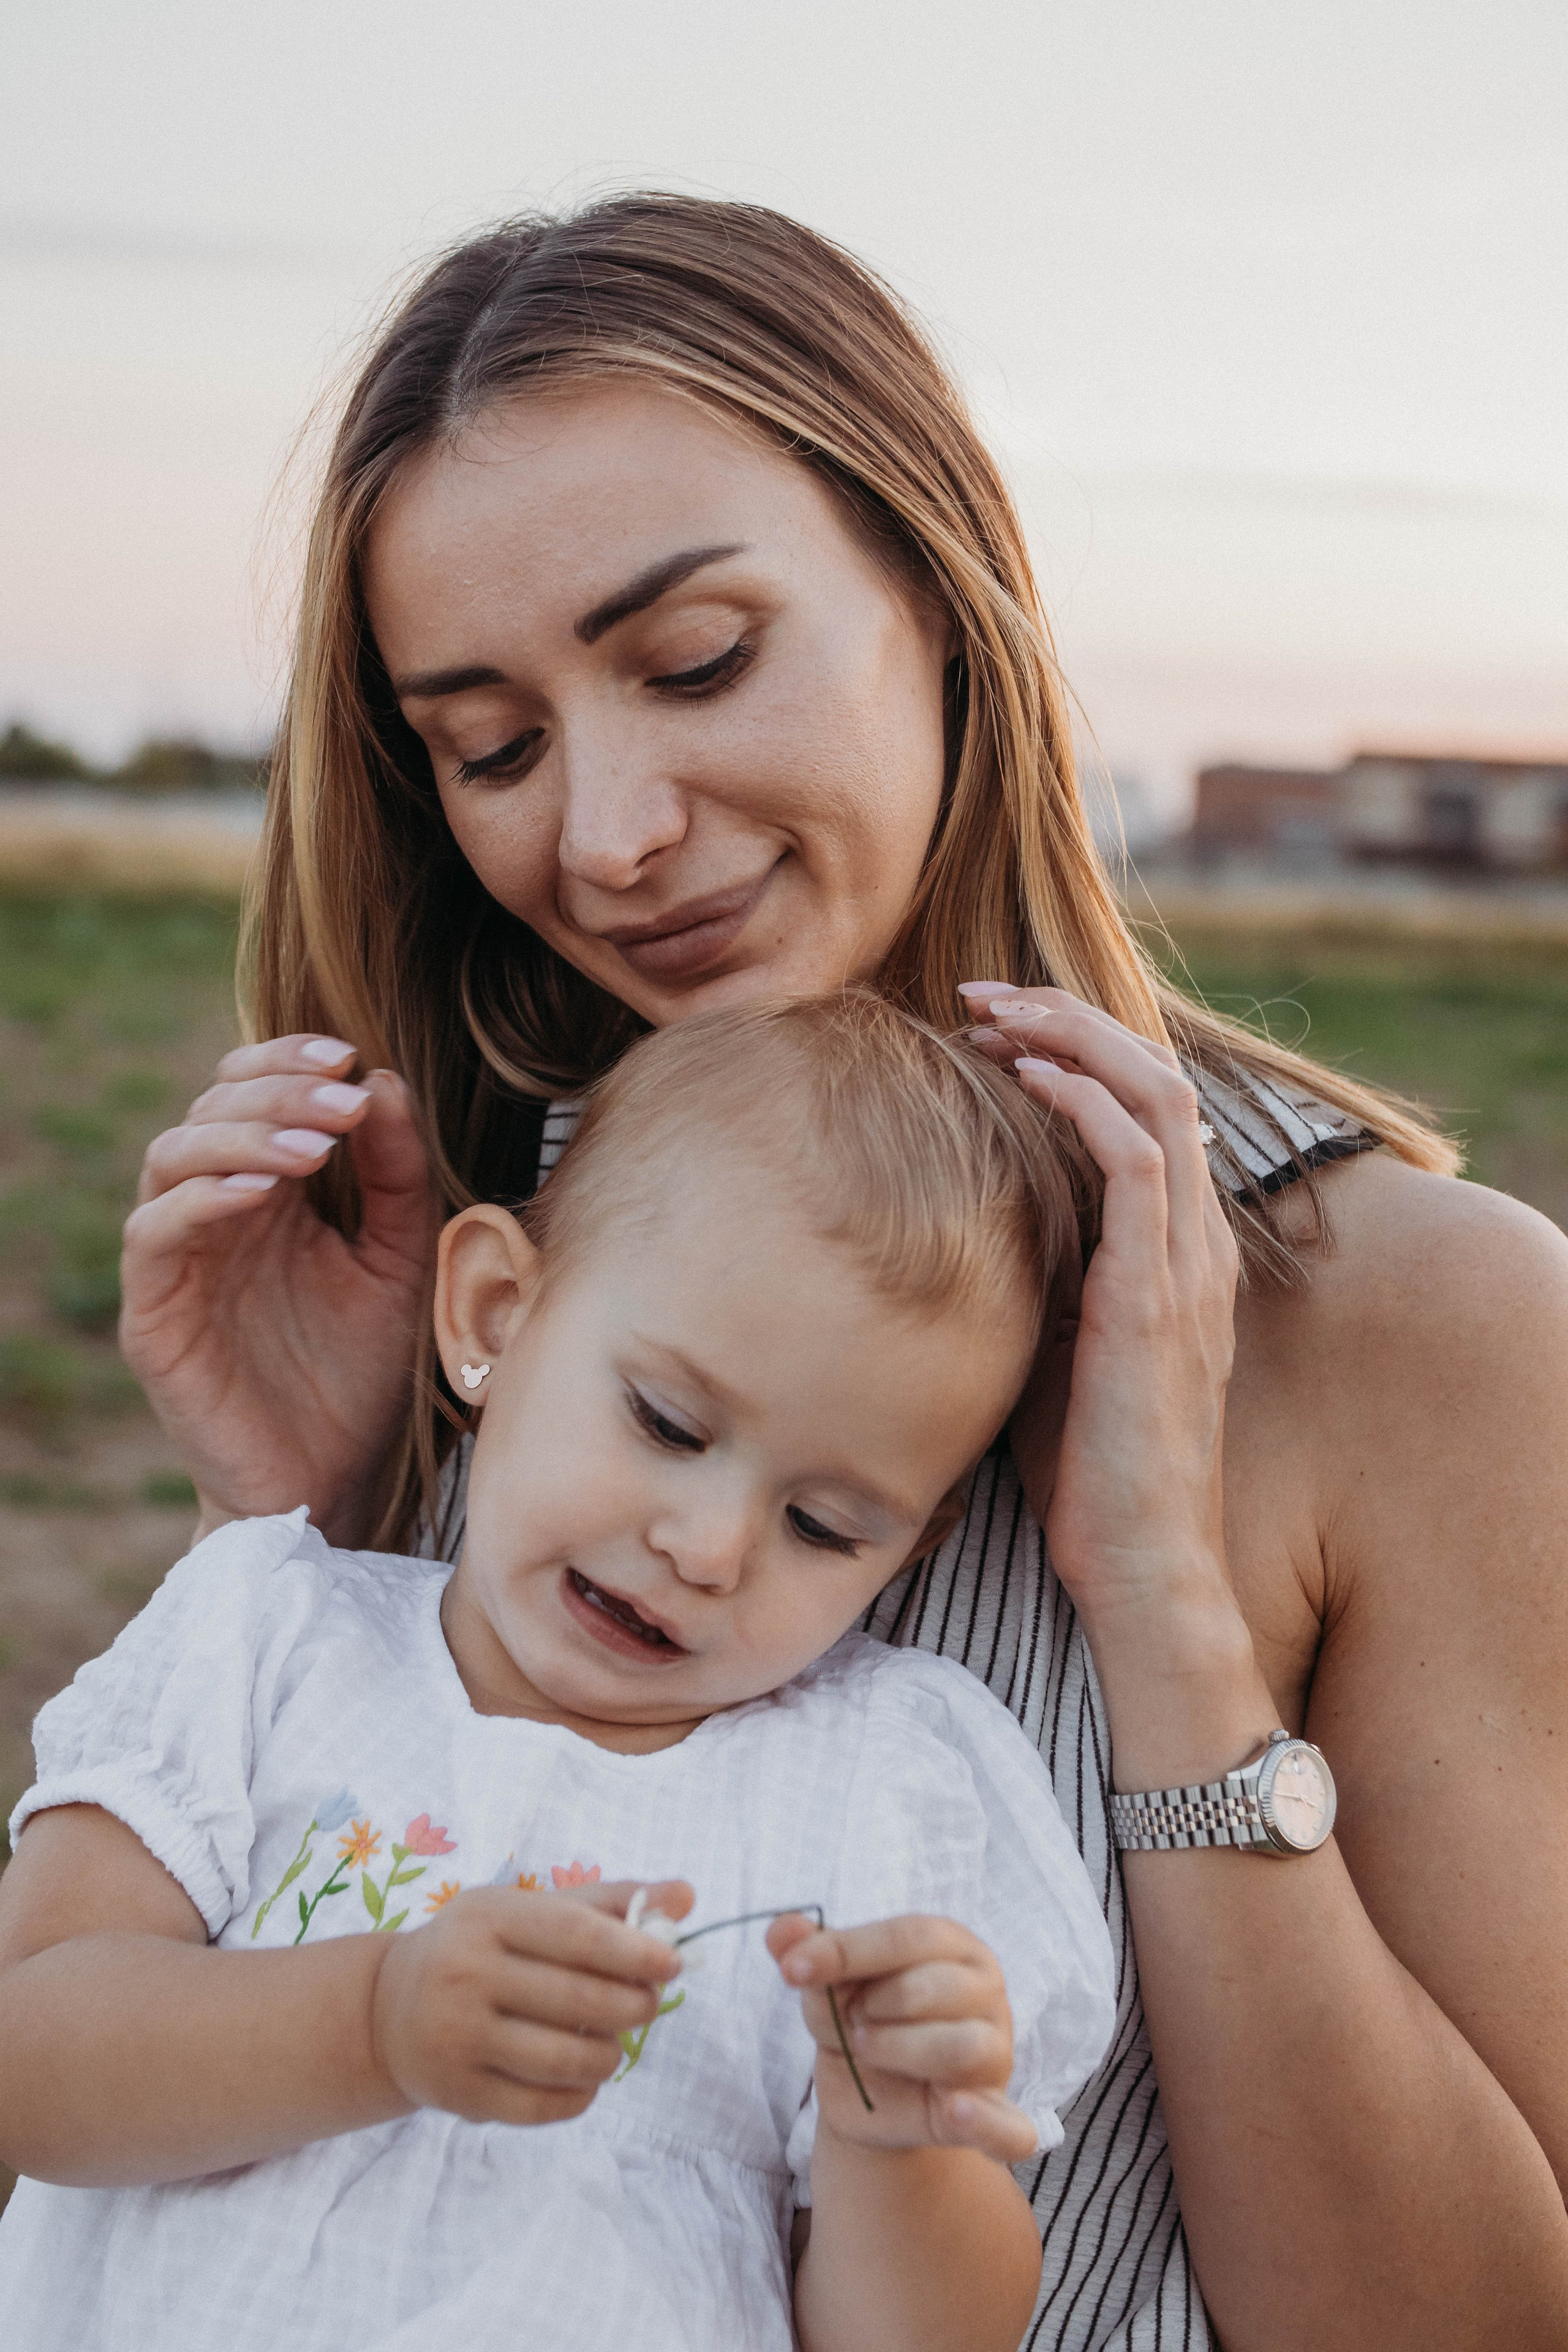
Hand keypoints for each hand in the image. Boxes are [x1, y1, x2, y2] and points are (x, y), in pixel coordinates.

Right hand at [120, 1036, 435, 1543]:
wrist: (338, 1477)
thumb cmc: (365, 1370)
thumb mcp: (400, 1260)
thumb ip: (397, 1176)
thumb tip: (382, 1080)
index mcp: (271, 1190)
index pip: (249, 1088)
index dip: (287, 1059)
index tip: (350, 1056)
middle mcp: (216, 1212)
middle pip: (210, 1108)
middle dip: (278, 1090)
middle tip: (343, 1096)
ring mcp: (179, 1259)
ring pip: (173, 1155)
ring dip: (244, 1135)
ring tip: (317, 1146)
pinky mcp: (155, 1312)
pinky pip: (155, 1232)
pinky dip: (204, 1197)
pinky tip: (264, 1189)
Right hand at [371, 1879, 692, 2127]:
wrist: (387, 2010)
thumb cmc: (481, 1948)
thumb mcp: (530, 1909)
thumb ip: (609, 1902)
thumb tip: (687, 1897)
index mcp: (489, 1917)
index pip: (576, 1935)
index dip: (634, 1952)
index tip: (673, 1962)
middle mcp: (466, 1975)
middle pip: (578, 2001)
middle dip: (633, 2006)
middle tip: (649, 2004)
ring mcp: (457, 2038)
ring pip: (565, 2061)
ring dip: (609, 2056)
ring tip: (612, 2042)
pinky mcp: (457, 2095)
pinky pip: (543, 2107)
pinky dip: (581, 2096)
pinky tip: (584, 2079)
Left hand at [768, 1913, 1036, 2163]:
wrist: (875, 2097)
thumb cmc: (860, 2020)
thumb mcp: (829, 1986)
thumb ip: (809, 1953)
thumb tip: (781, 1929)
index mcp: (951, 1944)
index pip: (907, 1935)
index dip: (846, 1950)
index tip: (791, 1971)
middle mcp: (984, 1991)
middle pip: (931, 1988)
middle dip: (872, 2007)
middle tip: (851, 2026)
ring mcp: (996, 2054)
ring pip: (959, 2048)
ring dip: (899, 2052)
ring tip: (869, 2054)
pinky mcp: (995, 2117)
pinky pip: (1009, 2127)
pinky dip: (985, 2123)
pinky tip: (954, 2111)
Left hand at [958, 984, 1239, 1638]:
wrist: (1141, 1570)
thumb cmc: (1090, 1477)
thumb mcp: (1059, 1352)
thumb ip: (1042, 1282)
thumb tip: (965, 1231)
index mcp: (1178, 1254)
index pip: (1149, 1108)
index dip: (1078, 1049)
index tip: (990, 1029)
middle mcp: (1195, 1244)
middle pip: (1158, 1077)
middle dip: (1069, 1019)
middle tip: (981, 997)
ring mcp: (1184, 1267)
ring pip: (1156, 1097)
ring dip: (1073, 1040)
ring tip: (993, 1014)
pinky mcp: (1153, 1298)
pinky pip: (1138, 1163)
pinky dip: (1085, 1102)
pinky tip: (1026, 1077)